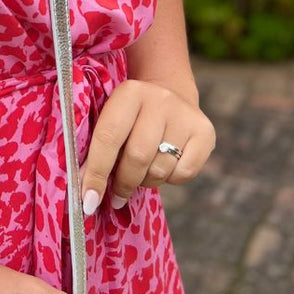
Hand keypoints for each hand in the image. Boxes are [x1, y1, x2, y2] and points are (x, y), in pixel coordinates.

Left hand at [80, 79, 215, 213]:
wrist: (171, 93)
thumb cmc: (131, 116)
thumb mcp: (112, 118)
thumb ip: (97, 149)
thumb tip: (87, 193)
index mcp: (129, 93)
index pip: (108, 138)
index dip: (96, 173)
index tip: (88, 201)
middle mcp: (160, 100)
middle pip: (137, 157)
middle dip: (123, 183)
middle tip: (116, 197)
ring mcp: (185, 115)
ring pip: (160, 169)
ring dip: (146, 182)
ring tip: (140, 175)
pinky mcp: (205, 132)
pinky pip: (184, 174)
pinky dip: (170, 180)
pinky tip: (164, 166)